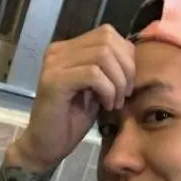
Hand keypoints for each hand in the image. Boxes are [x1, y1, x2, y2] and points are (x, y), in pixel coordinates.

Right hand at [14, 24, 134, 170]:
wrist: (47, 145)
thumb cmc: (72, 122)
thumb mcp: (98, 92)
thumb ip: (110, 73)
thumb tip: (133, 62)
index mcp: (70, 49)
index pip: (108, 34)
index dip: (127, 58)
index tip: (128, 85)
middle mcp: (60, 50)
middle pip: (107, 40)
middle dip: (126, 69)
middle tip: (125, 95)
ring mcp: (55, 64)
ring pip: (102, 55)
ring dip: (118, 82)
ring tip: (115, 103)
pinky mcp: (54, 81)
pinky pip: (93, 74)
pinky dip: (108, 91)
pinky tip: (106, 106)